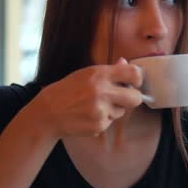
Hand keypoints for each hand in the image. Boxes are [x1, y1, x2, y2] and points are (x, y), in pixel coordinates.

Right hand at [26, 57, 142, 138]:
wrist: (48, 112)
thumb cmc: (69, 90)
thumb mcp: (87, 74)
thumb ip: (110, 70)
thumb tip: (126, 62)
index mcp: (100, 74)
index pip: (134, 74)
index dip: (138, 79)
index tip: (134, 82)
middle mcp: (102, 91)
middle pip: (136, 98)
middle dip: (133, 98)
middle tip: (124, 98)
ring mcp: (101, 110)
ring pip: (122, 111)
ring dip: (114, 109)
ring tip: (94, 106)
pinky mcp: (99, 125)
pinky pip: (111, 122)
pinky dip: (103, 120)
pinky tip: (89, 115)